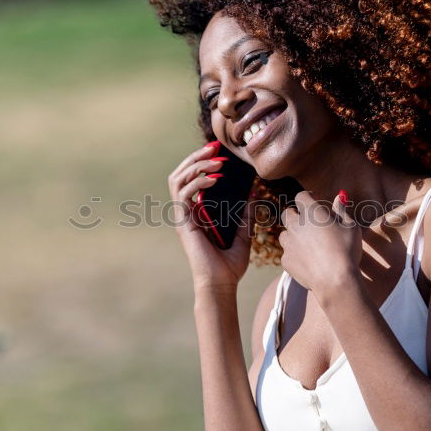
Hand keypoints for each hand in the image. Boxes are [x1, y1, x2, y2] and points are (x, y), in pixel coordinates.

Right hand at [167, 142, 254, 290]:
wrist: (222, 284)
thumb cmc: (230, 265)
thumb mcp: (243, 235)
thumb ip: (245, 215)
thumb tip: (252, 195)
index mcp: (198, 213)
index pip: (192, 179)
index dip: (202, 162)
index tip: (219, 151)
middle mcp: (187, 212)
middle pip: (181, 174)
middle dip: (197, 157)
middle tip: (215, 147)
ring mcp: (183, 216)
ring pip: (178, 179)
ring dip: (195, 165)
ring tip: (215, 160)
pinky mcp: (184, 222)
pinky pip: (183, 193)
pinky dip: (197, 182)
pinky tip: (214, 179)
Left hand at [278, 190, 361, 296]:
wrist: (335, 280)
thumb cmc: (347, 250)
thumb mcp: (350, 226)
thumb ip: (341, 210)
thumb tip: (340, 196)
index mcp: (311, 212)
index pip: (301, 196)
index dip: (308, 197)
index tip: (316, 201)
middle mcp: (296, 225)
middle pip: (287, 214)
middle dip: (295, 214)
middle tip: (308, 222)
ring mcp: (289, 244)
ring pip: (284, 234)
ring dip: (293, 235)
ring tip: (307, 243)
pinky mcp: (286, 260)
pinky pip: (287, 253)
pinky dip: (294, 254)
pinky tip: (307, 260)